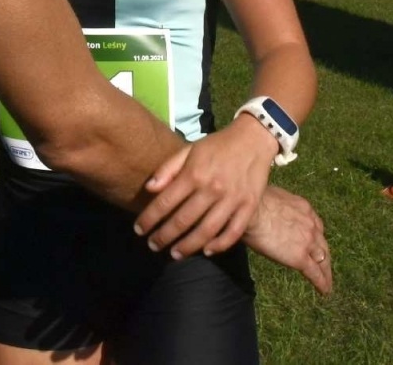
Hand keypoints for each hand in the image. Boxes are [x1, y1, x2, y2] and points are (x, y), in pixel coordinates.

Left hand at [133, 117, 278, 259]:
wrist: (254, 139)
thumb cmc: (217, 146)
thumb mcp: (190, 150)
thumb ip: (168, 169)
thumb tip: (149, 188)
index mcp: (194, 173)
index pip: (165, 202)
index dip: (149, 219)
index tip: (138, 230)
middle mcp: (212, 188)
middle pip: (183, 221)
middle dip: (164, 236)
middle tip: (152, 245)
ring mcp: (232, 199)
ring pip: (206, 231)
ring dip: (188, 246)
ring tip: (174, 254)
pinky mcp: (249, 206)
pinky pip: (233, 232)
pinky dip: (220, 245)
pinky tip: (207, 251)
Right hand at [242, 186, 332, 294]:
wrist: (252, 211)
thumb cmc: (253, 203)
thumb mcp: (272, 198)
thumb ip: (277, 208)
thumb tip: (267, 212)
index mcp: (304, 208)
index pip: (315, 225)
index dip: (316, 236)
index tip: (315, 242)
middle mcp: (310, 224)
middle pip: (322, 244)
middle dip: (324, 255)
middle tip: (325, 265)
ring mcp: (307, 242)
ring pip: (322, 259)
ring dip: (326, 271)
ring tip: (327, 281)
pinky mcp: (300, 258)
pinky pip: (315, 273)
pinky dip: (322, 283)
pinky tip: (325, 291)